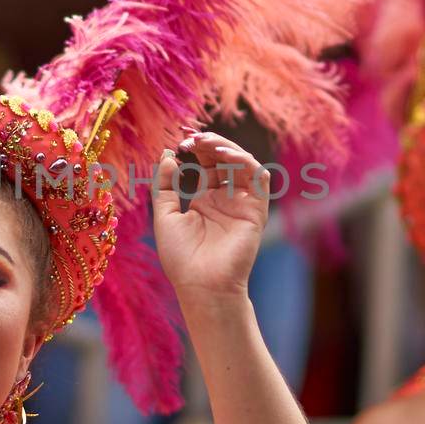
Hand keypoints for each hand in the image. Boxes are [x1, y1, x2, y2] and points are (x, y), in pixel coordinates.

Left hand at [152, 131, 269, 303]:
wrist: (201, 285)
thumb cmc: (181, 257)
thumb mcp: (165, 215)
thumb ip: (165, 185)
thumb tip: (166, 155)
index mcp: (206, 199)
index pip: (208, 163)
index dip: (197, 148)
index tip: (180, 141)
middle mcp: (227, 199)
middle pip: (225, 159)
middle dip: (210, 143)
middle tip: (193, 137)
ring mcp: (243, 204)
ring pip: (244, 164)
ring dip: (227, 148)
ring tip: (207, 143)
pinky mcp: (256, 211)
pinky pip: (259, 179)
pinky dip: (246, 162)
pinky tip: (226, 156)